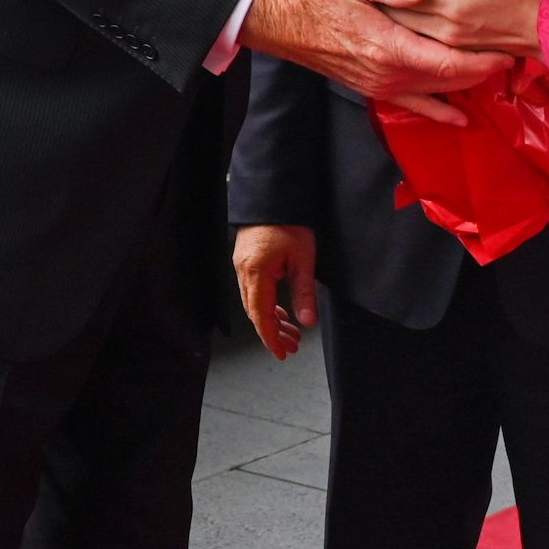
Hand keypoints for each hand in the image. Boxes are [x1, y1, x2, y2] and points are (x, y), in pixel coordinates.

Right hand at [233, 224, 316, 360]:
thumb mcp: (303, 259)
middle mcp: (243, 271)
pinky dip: (267, 305)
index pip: (260, 315)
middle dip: (273, 333)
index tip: (282, 353)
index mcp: (255, 272)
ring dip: (271, 320)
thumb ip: (304, 293)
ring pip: (254, 303)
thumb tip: (307, 321)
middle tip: (292, 346)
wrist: (275, 195)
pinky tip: (281, 312)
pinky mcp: (246, 260)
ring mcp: (242, 265)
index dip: (270, 338)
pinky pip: (254, 291)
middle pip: (255, 312)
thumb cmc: (289, 222)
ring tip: (291, 333)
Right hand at [240, 0, 512, 125]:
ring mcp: (381, 85)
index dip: (481, 61)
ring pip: (435, 93)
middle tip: (510, 58)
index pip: (448, 62)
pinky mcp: (374, 88)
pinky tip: (459, 117)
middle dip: (482, 72)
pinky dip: (439, 111)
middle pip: (448, 80)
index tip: (506, 52)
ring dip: (466, 85)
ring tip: (494, 75)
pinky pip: (413, 105)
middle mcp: (389, 73)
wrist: (285, 23)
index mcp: (390, 46)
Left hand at [381, 0, 546, 57]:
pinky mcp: (456, 55)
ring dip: (391, 24)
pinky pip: (424, 47)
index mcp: (449, 7)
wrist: (541, 29)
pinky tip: (399, 34)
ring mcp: (449, 46)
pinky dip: (409, 38)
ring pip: (409, 35)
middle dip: (380, 8)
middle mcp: (444, 31)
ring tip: (372, 12)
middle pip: (401, 20)